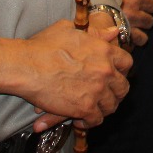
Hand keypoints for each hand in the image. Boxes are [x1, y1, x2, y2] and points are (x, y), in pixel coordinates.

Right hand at [0, 19, 131, 131]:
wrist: (26, 66)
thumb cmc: (43, 46)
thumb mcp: (71, 31)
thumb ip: (95, 34)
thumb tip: (113, 32)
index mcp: (104, 50)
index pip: (127, 63)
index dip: (121, 71)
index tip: (113, 76)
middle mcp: (106, 70)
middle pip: (123, 87)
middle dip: (115, 93)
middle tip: (104, 96)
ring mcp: (97, 90)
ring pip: (111, 106)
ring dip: (103, 109)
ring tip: (92, 109)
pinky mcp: (85, 108)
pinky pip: (96, 119)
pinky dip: (89, 122)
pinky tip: (79, 119)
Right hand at [113, 0, 152, 45]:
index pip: (152, 6)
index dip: (149, 5)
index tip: (143, 4)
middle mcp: (131, 14)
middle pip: (149, 22)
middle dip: (145, 19)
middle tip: (137, 16)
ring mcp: (122, 26)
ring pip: (142, 37)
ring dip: (140, 33)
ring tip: (133, 28)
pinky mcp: (114, 36)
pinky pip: (129, 46)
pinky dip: (129, 43)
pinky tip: (125, 37)